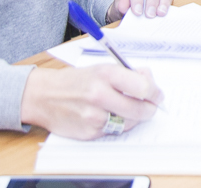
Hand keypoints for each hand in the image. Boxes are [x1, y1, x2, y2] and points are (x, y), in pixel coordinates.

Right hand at [20, 65, 163, 139]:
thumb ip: (127, 74)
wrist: (43, 96)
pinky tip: (110, 116)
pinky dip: (117, 125)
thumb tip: (150, 82)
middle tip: (151, 106)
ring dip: (134, 118)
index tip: (157, 94)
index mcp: (105, 75)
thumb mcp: (101, 68)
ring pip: (130, 123)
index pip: (142, 87)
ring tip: (128, 109)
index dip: (155, 92)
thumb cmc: (75, 81)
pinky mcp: (89, 132)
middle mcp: (100, 95)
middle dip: (150, 108)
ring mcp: (94, 116)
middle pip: (140, 109)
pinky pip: (114, 131)